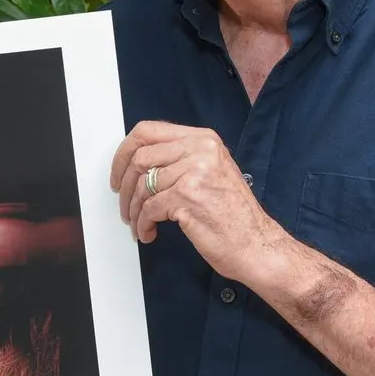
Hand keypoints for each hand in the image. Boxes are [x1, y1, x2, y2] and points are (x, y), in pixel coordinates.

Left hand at [109, 121, 288, 282]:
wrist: (255, 243)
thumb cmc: (234, 214)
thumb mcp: (212, 170)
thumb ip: (181, 158)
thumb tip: (142, 161)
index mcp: (203, 139)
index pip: (148, 131)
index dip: (124, 151)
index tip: (118, 171)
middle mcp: (199, 150)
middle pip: (139, 157)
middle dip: (125, 185)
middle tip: (123, 201)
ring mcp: (194, 172)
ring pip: (142, 186)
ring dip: (134, 210)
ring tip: (138, 223)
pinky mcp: (187, 197)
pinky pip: (149, 209)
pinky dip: (143, 224)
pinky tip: (149, 232)